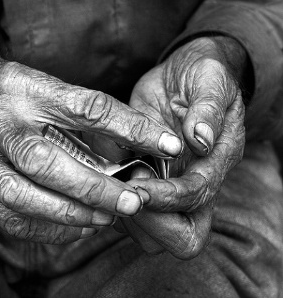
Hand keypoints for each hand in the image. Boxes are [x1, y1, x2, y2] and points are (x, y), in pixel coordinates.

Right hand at [0, 57, 182, 243]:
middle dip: (95, 186)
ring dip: (71, 213)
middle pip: (48, 161)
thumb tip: (122, 142)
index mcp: (21, 87)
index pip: (85, 106)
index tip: (168, 144)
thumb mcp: (29, 79)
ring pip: (25, 196)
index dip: (130, 127)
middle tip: (133, 200)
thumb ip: (69, 107)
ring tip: (105, 218)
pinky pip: (8, 215)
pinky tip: (73, 226)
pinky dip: (46, 227)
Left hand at [123, 37, 245, 258]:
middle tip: (123, 188)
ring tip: (110, 180)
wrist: (181, 74)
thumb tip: (201, 140)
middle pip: (180, 237)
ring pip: (149, 232)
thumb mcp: (211, 78)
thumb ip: (208, 107)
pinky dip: (109, 201)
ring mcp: (165, 186)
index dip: (169, 198)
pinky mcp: (140, 180)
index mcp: (215, 163)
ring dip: (125, 215)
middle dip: (149, 222)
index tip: (138, 183)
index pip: (196, 199)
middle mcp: (192, 183)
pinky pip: (125, 210)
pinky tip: (96, 176)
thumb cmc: (201, 74)